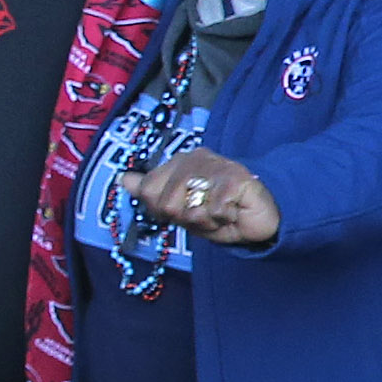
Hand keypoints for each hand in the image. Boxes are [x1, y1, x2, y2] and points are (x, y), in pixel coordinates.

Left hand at [136, 146, 279, 246]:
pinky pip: (214, 211)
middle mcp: (195, 159)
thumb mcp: (181, 208)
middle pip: (167, 203)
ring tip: (221, 214)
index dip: (164, 211)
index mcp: (179, 162)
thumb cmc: (219, 213)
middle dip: (187, 219)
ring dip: (207, 222)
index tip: (186, 210)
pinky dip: (224, 220)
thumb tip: (123, 179)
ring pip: (190, 209)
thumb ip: (152, 192)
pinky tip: (234, 212)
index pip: (149, 190)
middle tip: (207, 214)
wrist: (258, 220)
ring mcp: (216, 166)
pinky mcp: (236, 178)